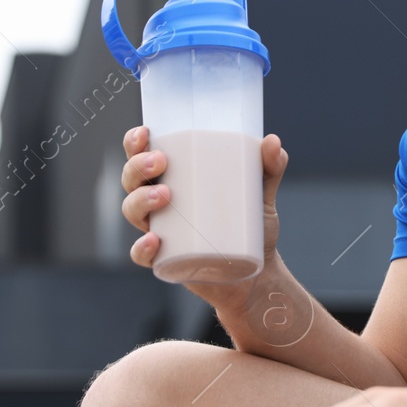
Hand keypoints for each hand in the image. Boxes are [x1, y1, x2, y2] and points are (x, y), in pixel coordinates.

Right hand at [119, 126, 288, 302]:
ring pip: (132, 211)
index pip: (143, 155)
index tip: (145, 133)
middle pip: (132, 179)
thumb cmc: (252, 226)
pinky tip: (154, 239)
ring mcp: (159, 231)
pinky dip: (143, 247)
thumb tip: (274, 142)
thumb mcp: (261, 194)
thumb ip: (270, 167)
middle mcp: (158, 204)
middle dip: (138, 167)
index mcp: (174, 179)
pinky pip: (142, 254)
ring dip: (141, 200)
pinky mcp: (164, 260)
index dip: (135, 143)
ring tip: (165, 195)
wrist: (258, 273)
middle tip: (161, 162)